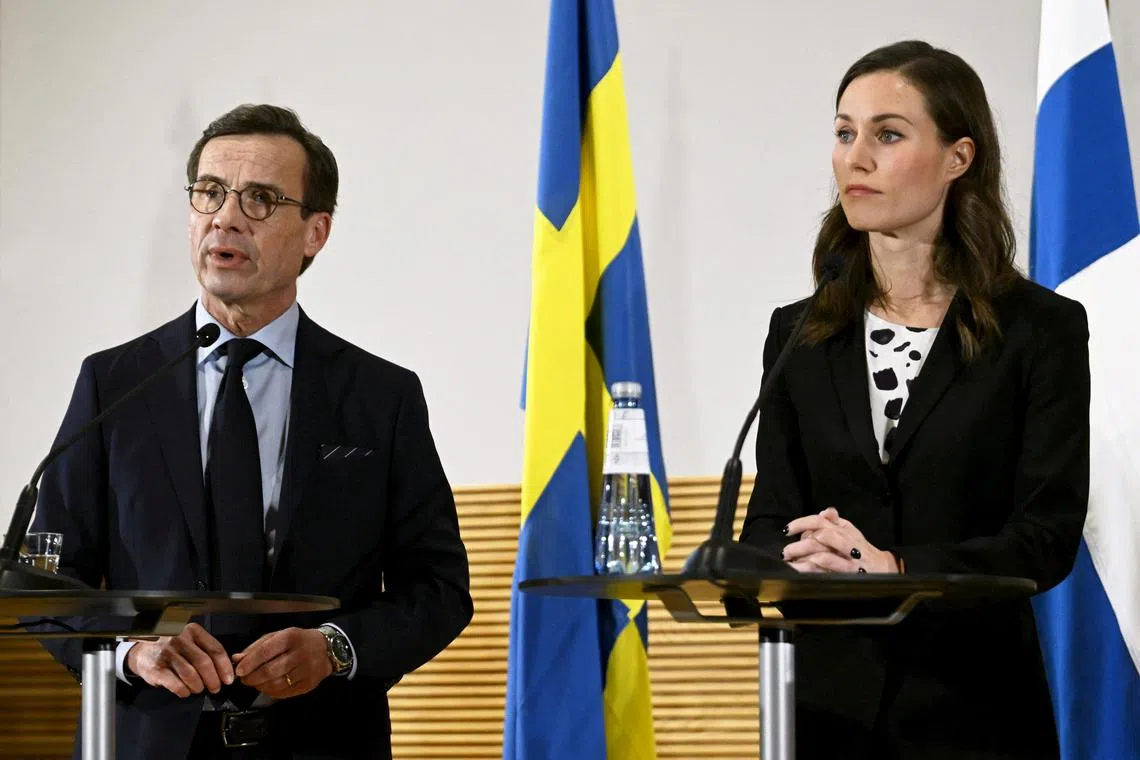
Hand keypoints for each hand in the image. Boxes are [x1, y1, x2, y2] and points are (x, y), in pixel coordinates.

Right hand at [125, 622, 234, 697]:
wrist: (142, 652)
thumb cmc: (174, 649)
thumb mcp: (191, 642)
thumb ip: (207, 651)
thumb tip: (227, 671)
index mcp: (193, 631)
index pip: (215, 649)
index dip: (224, 667)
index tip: (229, 679)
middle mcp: (180, 639)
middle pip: (204, 662)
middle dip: (213, 679)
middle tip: (215, 688)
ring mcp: (167, 653)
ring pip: (191, 675)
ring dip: (199, 686)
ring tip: (199, 689)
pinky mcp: (156, 668)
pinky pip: (176, 684)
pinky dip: (184, 691)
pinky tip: (186, 692)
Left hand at [232, 627, 331, 698]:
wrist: (327, 649)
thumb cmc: (298, 641)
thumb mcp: (279, 636)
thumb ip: (257, 647)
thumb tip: (237, 659)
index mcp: (290, 637)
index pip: (265, 652)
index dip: (250, 663)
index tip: (239, 671)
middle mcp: (300, 654)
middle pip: (270, 671)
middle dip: (252, 678)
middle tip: (245, 679)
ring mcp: (306, 670)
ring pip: (277, 684)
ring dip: (261, 686)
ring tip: (255, 683)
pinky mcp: (309, 684)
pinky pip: (285, 693)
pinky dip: (272, 692)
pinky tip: (268, 687)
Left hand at [782, 508, 898, 573]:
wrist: (886, 570)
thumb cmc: (862, 551)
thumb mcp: (851, 532)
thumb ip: (835, 522)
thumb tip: (824, 511)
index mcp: (844, 529)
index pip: (820, 521)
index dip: (801, 523)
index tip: (787, 530)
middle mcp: (847, 541)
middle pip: (820, 537)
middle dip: (799, 544)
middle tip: (786, 552)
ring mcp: (849, 558)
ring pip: (823, 553)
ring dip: (804, 557)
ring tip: (792, 563)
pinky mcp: (851, 573)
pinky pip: (831, 569)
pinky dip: (815, 568)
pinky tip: (804, 570)